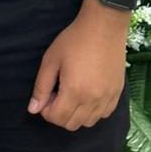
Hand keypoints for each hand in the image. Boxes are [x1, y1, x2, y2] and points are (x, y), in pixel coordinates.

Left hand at [27, 1, 128, 130]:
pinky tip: (87, 94)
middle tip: (56, 94)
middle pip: (71, 124)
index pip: (56, 118)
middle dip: (58, 114)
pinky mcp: (117, 94)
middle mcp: (92, 100)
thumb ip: (41, 87)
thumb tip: (33, 109)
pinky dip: (92, 112)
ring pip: (88, 123)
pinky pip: (103, 115)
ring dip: (75, 114)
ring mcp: (107, 99)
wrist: (104, 27)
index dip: (45, 111)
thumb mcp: (51, 60)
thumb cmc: (74, 40)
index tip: (45, 95)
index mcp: (74, 91)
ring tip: (71, 94)